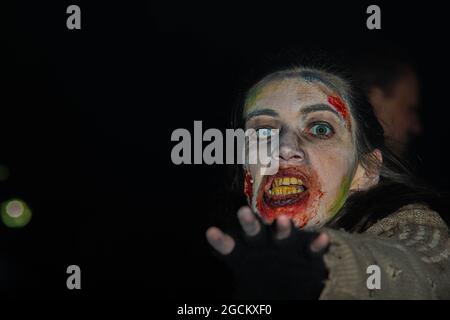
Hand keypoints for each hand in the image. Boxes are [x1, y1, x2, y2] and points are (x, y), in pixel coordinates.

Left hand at [206, 206, 329, 298]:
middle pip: (253, 233)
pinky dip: (317, 245)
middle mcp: (264, 246)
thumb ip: (232, 300)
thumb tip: (213, 310)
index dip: (221, 241)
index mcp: (245, 255)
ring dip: (283, 229)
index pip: (230, 247)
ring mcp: (286, 249)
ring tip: (283, 220)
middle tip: (242, 211)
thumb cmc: (264, 288)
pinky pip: (313, 250)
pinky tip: (322, 238)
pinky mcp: (308, 256)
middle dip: (249, 223)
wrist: (294, 291)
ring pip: (282, 235)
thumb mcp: (246, 295)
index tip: (211, 232)